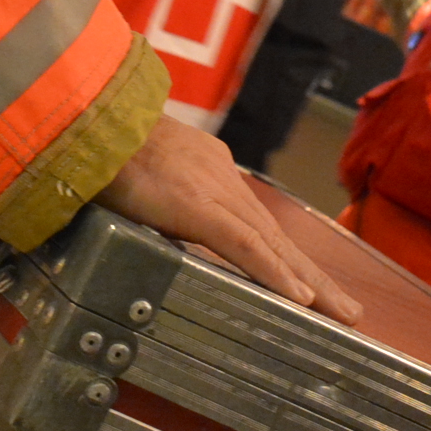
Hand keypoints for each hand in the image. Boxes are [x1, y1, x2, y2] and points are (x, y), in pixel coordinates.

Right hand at [98, 116, 360, 323]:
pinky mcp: (197, 205)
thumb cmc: (97, 147)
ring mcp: (213, 189)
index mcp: (207, 172)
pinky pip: (245, 246)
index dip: (284, 257)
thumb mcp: (136, 181)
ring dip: (310, 283)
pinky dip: (275, 273)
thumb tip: (156, 232)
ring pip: (272, 244)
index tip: (308, 285)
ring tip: (341, 312)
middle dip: (314, 277)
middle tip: (348, 310)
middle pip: (276, 237)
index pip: (256, 224)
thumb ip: (155, 206)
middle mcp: (221, 179)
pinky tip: (301, 298)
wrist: (82, 118)